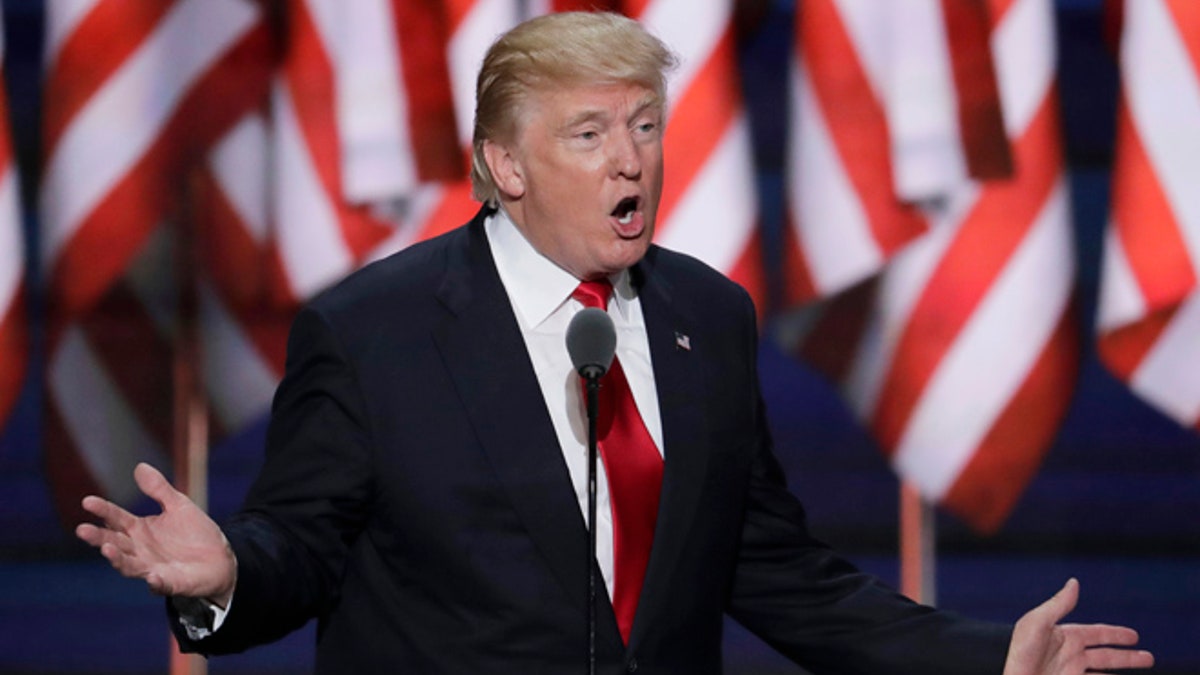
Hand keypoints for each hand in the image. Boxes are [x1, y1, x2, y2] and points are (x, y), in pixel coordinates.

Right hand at [75, 462, 236, 606]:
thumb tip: (139, 466)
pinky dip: (155, 582)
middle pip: (114, 542)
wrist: (219, 559)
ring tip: (106, 549)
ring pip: (128, 565)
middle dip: (98, 537)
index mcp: (139, 529)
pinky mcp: (169, 583)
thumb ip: (159, 489)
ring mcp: (151, 568)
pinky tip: (152, 577)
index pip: (116, 518)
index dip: (103, 510)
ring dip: (117, 559)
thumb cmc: (194, 533)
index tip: (87, 501)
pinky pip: (159, 584)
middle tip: (82, 530)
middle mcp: (139, 550)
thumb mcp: (178, 505)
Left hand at [1003, 578, 1152, 674]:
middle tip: (1149, 658)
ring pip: (1104, 673)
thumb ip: (1058, 604)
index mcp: (1063, 637)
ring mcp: (1071, 673)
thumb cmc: (1020, 654)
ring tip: (1142, 672)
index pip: (1097, 633)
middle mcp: (1070, 655)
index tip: (1135, 636)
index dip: (1115, 633)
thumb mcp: (1037, 623)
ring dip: (1122, 672)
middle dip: (1128, 657)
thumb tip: (1074, 582)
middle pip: (1106, 656)